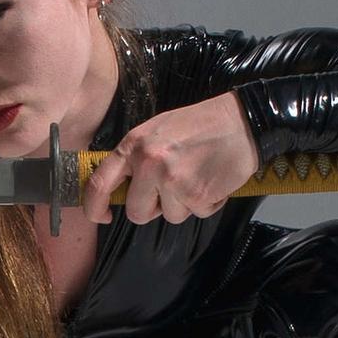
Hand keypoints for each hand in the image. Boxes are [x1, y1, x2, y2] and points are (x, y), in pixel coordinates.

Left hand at [81, 90, 260, 226]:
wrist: (243, 121)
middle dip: (153, 208)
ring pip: (169, 216)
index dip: (94, 208)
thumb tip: (118, 190)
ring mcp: (172, 180)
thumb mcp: (156, 131)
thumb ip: (135, 159)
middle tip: (172, 189)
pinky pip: (196, 214)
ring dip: (184, 204)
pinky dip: (206, 203)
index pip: (99, 184)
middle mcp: (149, 163)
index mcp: (133, 145)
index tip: (102, 216)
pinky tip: (212, 180)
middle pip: (136, 212)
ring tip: (197, 176)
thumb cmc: (199, 126)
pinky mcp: (196, 194)